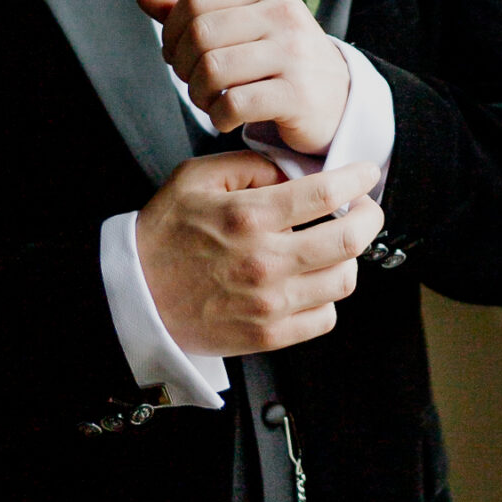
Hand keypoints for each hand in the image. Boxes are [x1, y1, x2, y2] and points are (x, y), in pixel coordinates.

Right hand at [135, 154, 383, 355]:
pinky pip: (325, 318)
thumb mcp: (195, 179)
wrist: (132, 297)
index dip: (358, 179)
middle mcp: (266, 261)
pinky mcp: (268, 336)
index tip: (366, 173)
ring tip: (335, 246)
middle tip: (365, 209)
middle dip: (370, 217)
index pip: (326, 193)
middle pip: (350, 239)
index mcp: (249, 216)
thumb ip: (249, 166)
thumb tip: (294, 173)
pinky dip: (328, 297)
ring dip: (349, 258)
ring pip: (344, 279)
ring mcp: (270, 303)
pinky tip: (314, 282)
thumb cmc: (162, 235)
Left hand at [137, 0, 350, 154]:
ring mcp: (295, 54)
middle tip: (192, 82)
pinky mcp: (298, 95)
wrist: (337, 99)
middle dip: (182, 65)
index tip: (177, 54)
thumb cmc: (281, 60)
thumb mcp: (242, 26)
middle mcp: (284, 14)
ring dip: (197, 94)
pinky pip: (235, 104)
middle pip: (200, 34)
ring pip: (213, 69)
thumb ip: (193, 11)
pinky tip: (226, 118)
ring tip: (208, 101)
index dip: (172, 31)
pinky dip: (218, 117)